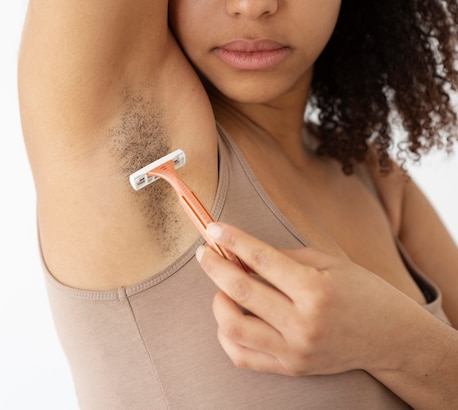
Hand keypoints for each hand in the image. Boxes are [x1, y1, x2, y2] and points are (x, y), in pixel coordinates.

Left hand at [195, 222, 423, 376]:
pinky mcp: (290, 368)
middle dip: (214, 266)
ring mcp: (295, 350)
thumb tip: (240, 251)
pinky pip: (241, 355)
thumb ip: (283, 257)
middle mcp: (304, 323)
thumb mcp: (329, 263)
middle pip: (240, 291)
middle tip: (205, 253)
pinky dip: (227, 334)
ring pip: (232, 327)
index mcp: (316, 289)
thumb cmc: (361, 292)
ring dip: (219, 302)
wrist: (391, 338)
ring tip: (225, 289)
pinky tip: (232, 316)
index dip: (232, 240)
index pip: (261, 259)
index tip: (213, 228)